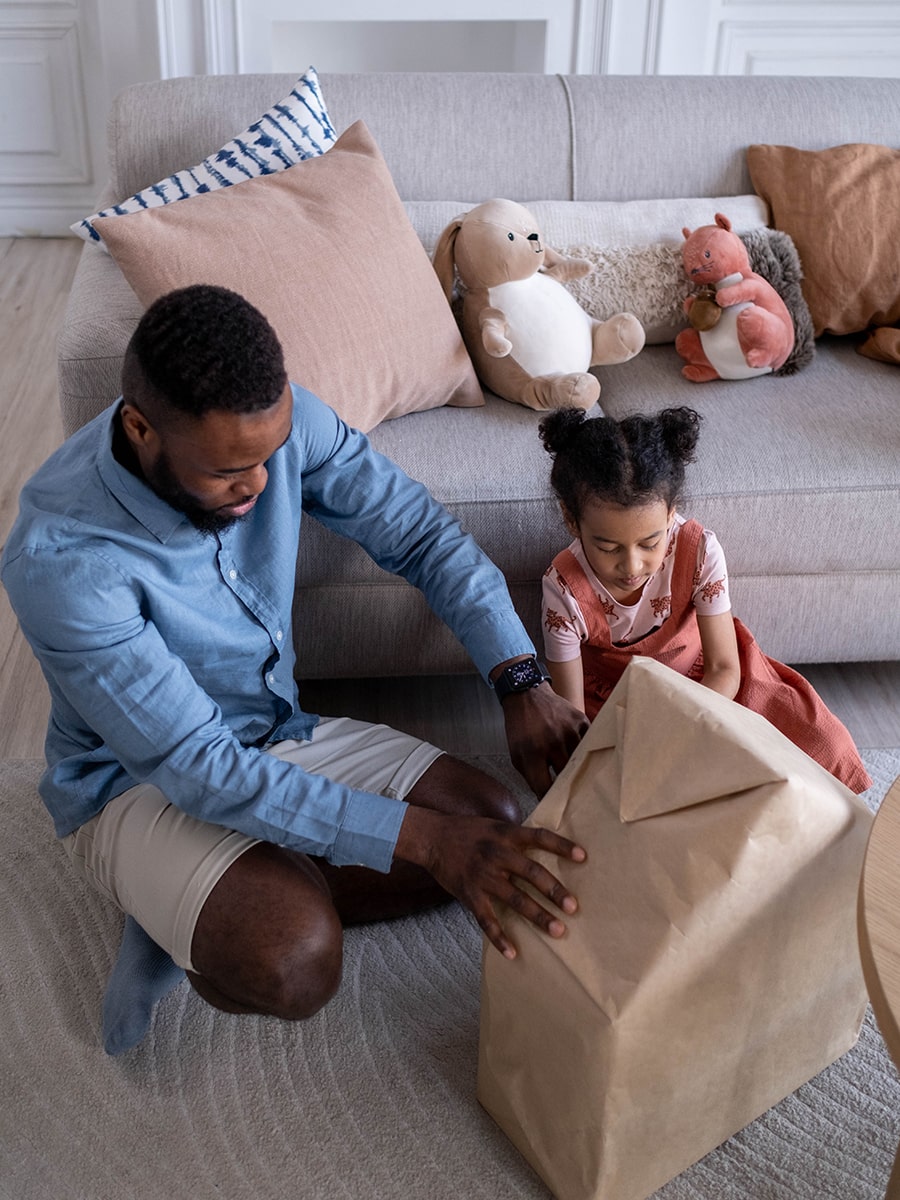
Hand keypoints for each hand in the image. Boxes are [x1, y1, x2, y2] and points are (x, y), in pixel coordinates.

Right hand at [394, 805, 585, 958]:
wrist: (432, 837)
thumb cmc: (467, 831)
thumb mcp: (494, 826)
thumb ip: (516, 838)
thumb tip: (544, 846)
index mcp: (506, 835)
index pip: (539, 837)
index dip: (561, 846)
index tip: (583, 857)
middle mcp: (497, 854)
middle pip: (531, 872)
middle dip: (554, 891)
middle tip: (573, 907)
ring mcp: (483, 876)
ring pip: (515, 898)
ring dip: (538, 915)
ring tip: (557, 930)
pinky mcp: (469, 894)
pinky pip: (486, 919)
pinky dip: (499, 937)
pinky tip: (512, 953)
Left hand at [502, 682, 588, 797]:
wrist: (527, 695)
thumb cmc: (520, 727)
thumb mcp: (516, 754)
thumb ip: (530, 777)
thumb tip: (546, 798)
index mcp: (532, 752)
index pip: (545, 787)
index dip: (550, 800)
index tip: (555, 806)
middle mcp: (553, 741)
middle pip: (567, 776)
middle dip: (567, 786)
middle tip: (569, 792)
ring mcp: (569, 730)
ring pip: (582, 761)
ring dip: (579, 767)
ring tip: (577, 770)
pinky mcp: (581, 721)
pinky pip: (589, 744)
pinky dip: (585, 749)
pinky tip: (580, 750)